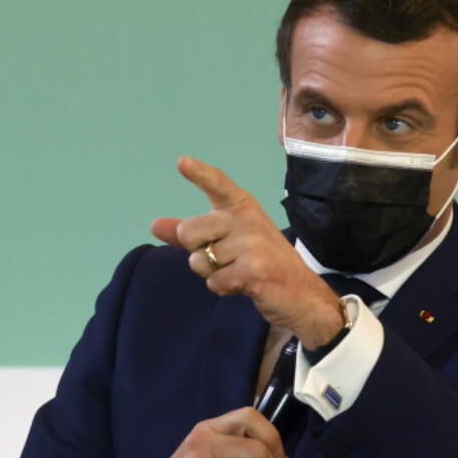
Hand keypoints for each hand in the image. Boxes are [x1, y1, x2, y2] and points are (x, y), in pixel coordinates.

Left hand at [151, 156, 344, 348]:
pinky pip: (214, 281)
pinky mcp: (253, 269)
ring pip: (200, 260)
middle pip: (189, 232)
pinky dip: (222, 288)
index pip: (218, 184)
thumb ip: (192, 233)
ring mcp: (252, 243)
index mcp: (242, 207)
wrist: (302, 294)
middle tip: (225, 258)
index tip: (182, 162)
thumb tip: (155, 225)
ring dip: (212, 274)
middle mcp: (247, 219)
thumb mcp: (227, 242)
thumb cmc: (262, 263)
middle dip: (196, 251)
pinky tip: (243, 284)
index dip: (199, 174)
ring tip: (238, 271)